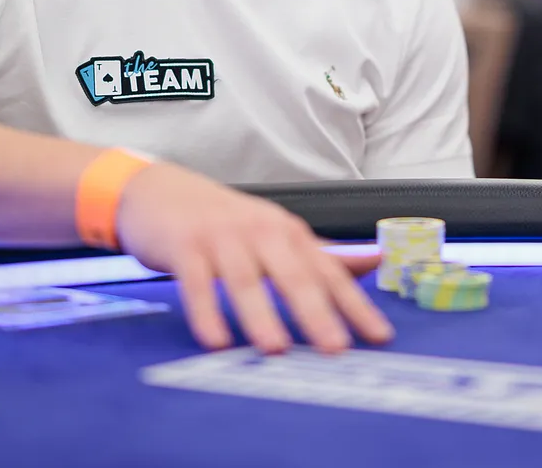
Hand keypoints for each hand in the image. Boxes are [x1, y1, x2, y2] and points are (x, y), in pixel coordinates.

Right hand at [116, 161, 393, 353]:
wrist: (161, 191)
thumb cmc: (225, 221)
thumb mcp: (276, 232)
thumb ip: (321, 254)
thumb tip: (375, 262)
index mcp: (288, 233)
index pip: (329, 272)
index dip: (355, 305)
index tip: (379, 336)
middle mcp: (261, 232)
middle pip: (293, 275)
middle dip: (317, 313)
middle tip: (335, 348)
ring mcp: (222, 237)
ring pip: (245, 281)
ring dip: (261, 316)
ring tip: (276, 349)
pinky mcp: (185, 246)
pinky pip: (197, 283)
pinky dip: (207, 312)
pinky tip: (216, 341)